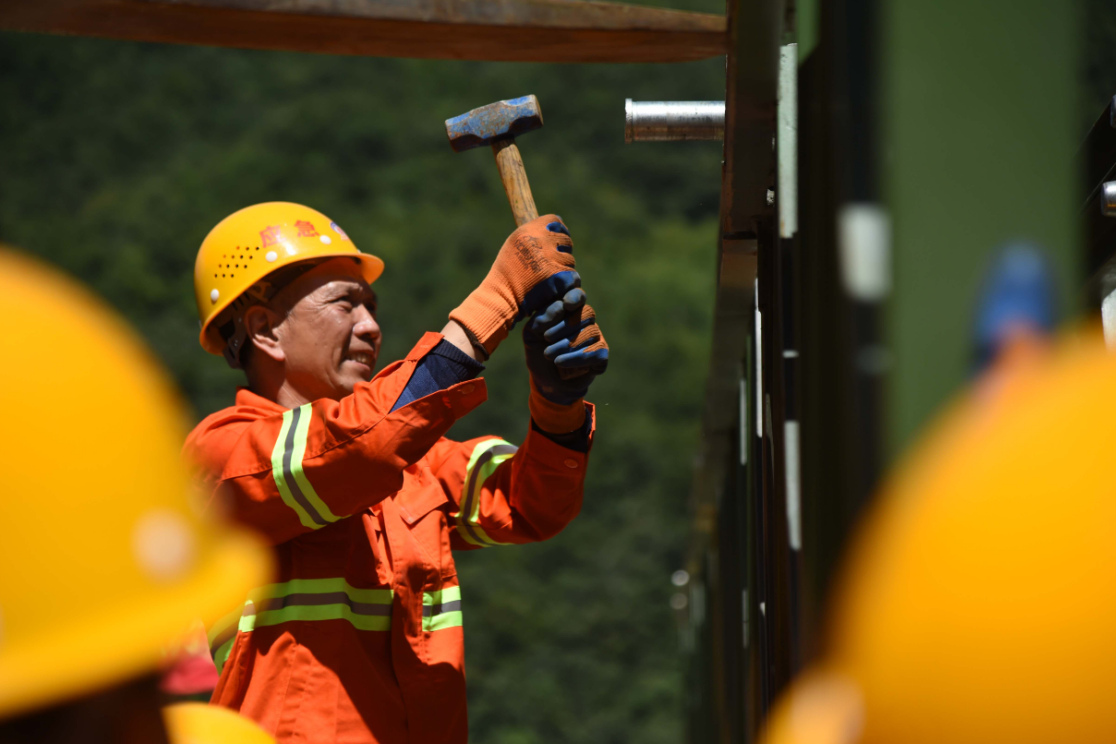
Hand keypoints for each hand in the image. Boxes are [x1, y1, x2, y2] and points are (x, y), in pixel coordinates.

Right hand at [449, 215, 580, 357]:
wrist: (502, 298)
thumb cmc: (507, 275)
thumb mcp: (514, 247)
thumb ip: (533, 236)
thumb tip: (557, 226)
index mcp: (526, 232)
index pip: (554, 220)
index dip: (559, 229)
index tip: (559, 239)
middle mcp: (538, 242)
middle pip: (565, 239)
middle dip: (562, 251)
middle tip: (552, 264)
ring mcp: (549, 259)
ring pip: (569, 259)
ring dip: (563, 269)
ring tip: (547, 279)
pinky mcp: (559, 277)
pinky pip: (573, 276)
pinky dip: (566, 283)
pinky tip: (553, 288)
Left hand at [523, 287, 608, 404]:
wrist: (546, 381)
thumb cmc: (539, 352)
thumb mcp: (532, 333)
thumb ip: (542, 317)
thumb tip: (561, 307)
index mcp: (570, 311)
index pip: (578, 296)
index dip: (575, 297)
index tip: (566, 304)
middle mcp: (587, 321)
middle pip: (586, 313)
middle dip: (564, 326)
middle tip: (546, 338)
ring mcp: (597, 338)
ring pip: (590, 334)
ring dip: (567, 345)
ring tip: (549, 355)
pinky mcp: (602, 355)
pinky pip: (596, 352)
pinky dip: (576, 358)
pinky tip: (560, 362)